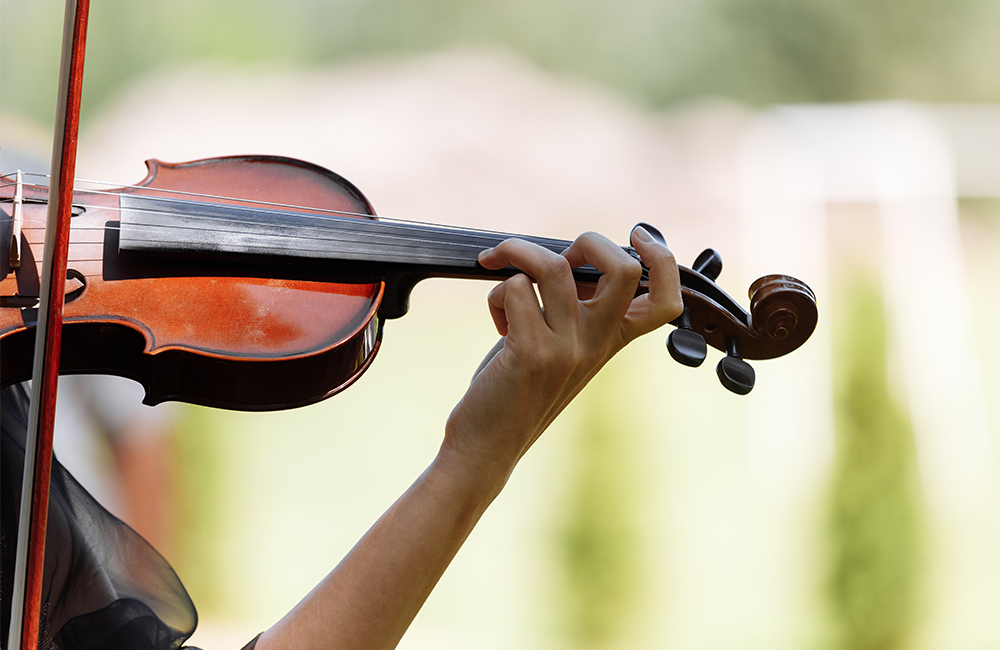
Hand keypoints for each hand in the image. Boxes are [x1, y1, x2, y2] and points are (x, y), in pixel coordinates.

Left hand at [442, 226, 681, 485]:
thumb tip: (568, 257)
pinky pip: (514, 289)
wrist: (488, 446)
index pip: (666, 300)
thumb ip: (576, 309)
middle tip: (557, 257)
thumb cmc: (518, 389)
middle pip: (622, 269)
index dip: (663, 258)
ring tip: (502, 273)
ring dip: (518, 254)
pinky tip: (496, 320)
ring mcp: (567, 350)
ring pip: (554, 267)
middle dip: (587, 241)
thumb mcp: (562, 347)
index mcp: (612, 341)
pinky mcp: (530, 354)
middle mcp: (597, 345)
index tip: (637, 235)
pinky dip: (496, 292)